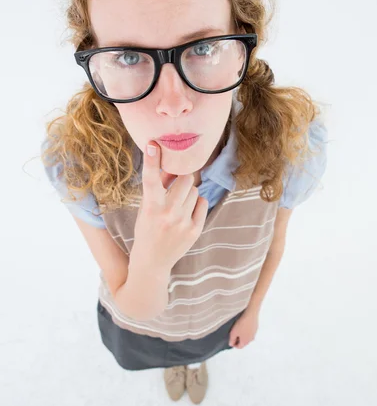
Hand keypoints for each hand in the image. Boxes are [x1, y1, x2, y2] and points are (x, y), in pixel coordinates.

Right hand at [133, 140, 208, 269]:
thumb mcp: (146, 207)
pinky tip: (186, 214)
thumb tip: (174, 166)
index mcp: (150, 207)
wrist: (152, 261)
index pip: (151, 179)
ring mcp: (182, 222)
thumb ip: (159, 187)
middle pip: (185, 178)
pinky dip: (195, 204)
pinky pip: (202, 202)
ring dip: (187, 193)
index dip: (151, 160)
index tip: (153, 144)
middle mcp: (167, 214)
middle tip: (174, 186)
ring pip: (194, 190)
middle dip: (180, 178)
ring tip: (177, 205)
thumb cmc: (147, 229)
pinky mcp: (195, 230)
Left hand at [228, 309, 258, 348]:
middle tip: (234, 334)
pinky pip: (250, 331)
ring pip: (247, 336)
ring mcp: (254, 333)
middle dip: (238, 339)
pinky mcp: (256, 327)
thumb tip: (231, 344)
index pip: (239, 347)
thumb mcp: (233, 333)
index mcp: (245, 342)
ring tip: (238, 328)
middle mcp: (251, 339)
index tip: (231, 340)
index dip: (234, 345)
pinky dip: (247, 330)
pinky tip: (244, 324)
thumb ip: (232, 340)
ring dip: (243, 334)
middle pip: (244, 342)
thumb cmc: (242, 324)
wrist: (250, 314)